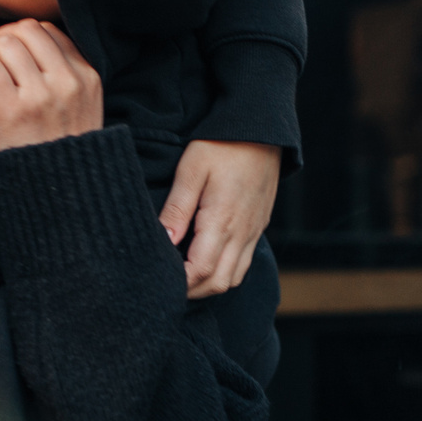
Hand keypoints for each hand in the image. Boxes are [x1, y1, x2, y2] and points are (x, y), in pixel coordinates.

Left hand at [0, 19, 101, 150]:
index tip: (9, 58)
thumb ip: (63, 76)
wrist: (62, 195)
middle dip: (0, 40)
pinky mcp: (15, 111)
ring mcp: (43, 96)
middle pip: (26, 30)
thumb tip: (20, 45)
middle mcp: (69, 81)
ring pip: (5, 44)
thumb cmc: (61, 151)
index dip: (20, 37)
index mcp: (88, 76)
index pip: (48, 31)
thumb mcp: (81, 108)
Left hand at [158, 140, 279, 298]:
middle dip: (192, 291)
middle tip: (167, 284)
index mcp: (222, 220)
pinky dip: (223, 272)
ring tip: (184, 275)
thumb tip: (162, 243)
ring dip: (208, 284)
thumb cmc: (223, 144)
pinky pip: (243, 263)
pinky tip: (205, 260)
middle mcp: (242, 233)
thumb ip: (177, 209)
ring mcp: (253, 232)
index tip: (159, 281)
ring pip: (233, 278)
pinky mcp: (258, 227)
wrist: (263, 129)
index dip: (179, 284)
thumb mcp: (191, 169)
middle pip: (218, 284)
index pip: (200, 271)